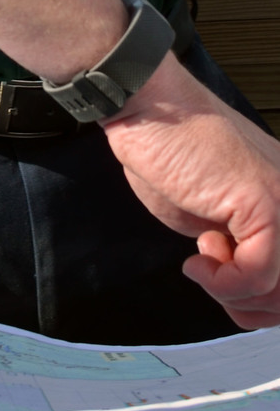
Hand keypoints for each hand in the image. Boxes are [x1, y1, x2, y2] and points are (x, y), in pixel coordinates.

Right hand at [103, 52, 279, 326]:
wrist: (147, 105)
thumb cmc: (167, 146)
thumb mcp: (209, 216)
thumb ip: (235, 248)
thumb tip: (245, 286)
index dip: (260, 297)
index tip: (225, 283)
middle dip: (251, 305)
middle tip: (215, 282)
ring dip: (234, 294)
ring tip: (203, 266)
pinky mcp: (264, 204)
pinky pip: (257, 274)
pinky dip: (222, 282)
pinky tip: (197, 260)